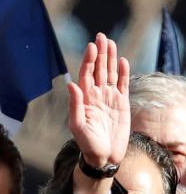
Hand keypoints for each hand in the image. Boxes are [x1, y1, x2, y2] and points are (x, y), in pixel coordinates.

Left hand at [67, 33, 129, 193]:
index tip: (91, 46)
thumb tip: (71, 84)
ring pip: (110, 74)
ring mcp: (109, 99)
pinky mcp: (121, 104)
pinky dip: (123, 73)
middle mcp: (96, 96)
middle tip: (101, 36)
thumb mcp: (78, 125)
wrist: (103, 157)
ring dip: (111, 59)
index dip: (89, 60)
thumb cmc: (87, 144)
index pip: (86, 75)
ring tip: (111, 43)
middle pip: (99, 70)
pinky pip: (123, 84)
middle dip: (99, 54)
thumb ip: (75, 105)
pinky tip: (122, 61)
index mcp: (84, 99)